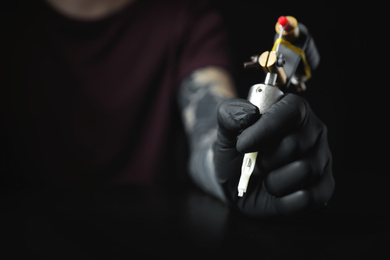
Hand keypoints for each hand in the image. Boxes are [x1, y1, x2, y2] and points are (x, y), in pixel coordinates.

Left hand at [213, 94, 334, 217]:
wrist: (236, 182)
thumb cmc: (235, 151)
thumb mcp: (225, 130)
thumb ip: (230, 114)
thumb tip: (249, 113)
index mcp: (294, 110)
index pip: (291, 110)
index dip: (265, 128)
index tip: (242, 144)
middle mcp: (314, 132)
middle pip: (294, 145)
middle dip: (264, 160)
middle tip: (254, 164)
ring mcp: (321, 160)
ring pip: (303, 172)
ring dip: (272, 181)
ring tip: (265, 178)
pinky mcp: (324, 188)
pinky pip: (308, 197)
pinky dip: (283, 200)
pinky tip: (276, 193)